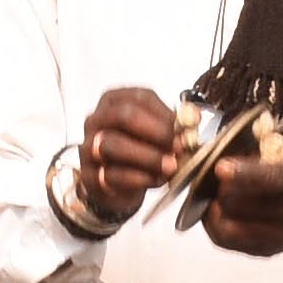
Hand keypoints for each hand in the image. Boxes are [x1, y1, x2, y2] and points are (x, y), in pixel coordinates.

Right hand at [70, 85, 182, 229]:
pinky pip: (111, 174)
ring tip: (171, 166)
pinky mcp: (89, 175)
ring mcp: (89, 147)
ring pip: (113, 145)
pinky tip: (156, 180)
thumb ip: (175, 123)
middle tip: (178, 146)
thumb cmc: (138, 149)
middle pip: (123, 116)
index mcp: (115, 101)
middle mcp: (97, 120)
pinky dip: (138, 178)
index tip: (186, 128)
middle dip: (156, 131)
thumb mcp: (157, 132)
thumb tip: (194, 117)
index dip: (166, 113)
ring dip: (148, 156)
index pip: (140, 98)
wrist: (117, 184)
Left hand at [198, 142, 282, 259]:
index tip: (221, 168)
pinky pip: (225, 239)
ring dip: (215, 207)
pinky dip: (213, 223)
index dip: (243, 174)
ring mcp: (280, 236)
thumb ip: (261, 151)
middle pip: (242, 204)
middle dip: (222, 189)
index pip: (271, 179)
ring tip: (216, 195)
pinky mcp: (264, 250)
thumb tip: (227, 149)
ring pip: (228, 225)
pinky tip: (215, 210)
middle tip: (218, 180)